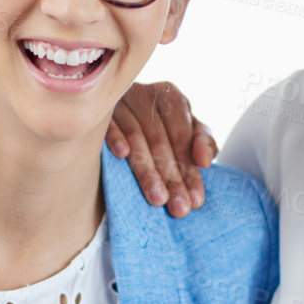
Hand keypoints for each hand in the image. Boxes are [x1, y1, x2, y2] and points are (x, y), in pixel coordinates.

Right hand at [105, 80, 215, 217]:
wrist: (121, 116)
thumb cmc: (161, 129)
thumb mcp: (186, 134)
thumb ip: (203, 144)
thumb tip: (204, 161)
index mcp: (171, 98)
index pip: (183, 137)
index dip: (190, 169)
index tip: (195, 200)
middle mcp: (145, 95)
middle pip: (160, 139)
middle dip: (171, 177)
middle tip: (178, 207)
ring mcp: (120, 101)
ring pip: (136, 136)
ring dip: (147, 169)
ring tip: (157, 198)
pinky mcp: (99, 110)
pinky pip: (108, 123)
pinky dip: (115, 137)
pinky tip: (122, 154)